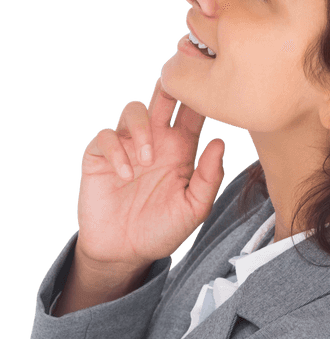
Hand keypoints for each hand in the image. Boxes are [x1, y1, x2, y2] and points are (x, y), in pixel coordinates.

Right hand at [75, 77, 225, 269]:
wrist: (124, 252)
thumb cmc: (162, 230)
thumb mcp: (193, 210)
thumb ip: (209, 179)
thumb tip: (220, 141)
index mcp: (181, 149)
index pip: (192, 113)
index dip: (200, 98)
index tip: (209, 93)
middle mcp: (155, 141)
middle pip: (163, 97)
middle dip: (170, 86)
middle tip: (176, 90)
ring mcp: (126, 146)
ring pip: (133, 110)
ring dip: (142, 129)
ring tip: (147, 162)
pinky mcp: (100, 156)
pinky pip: (106, 137)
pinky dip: (116, 152)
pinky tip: (126, 176)